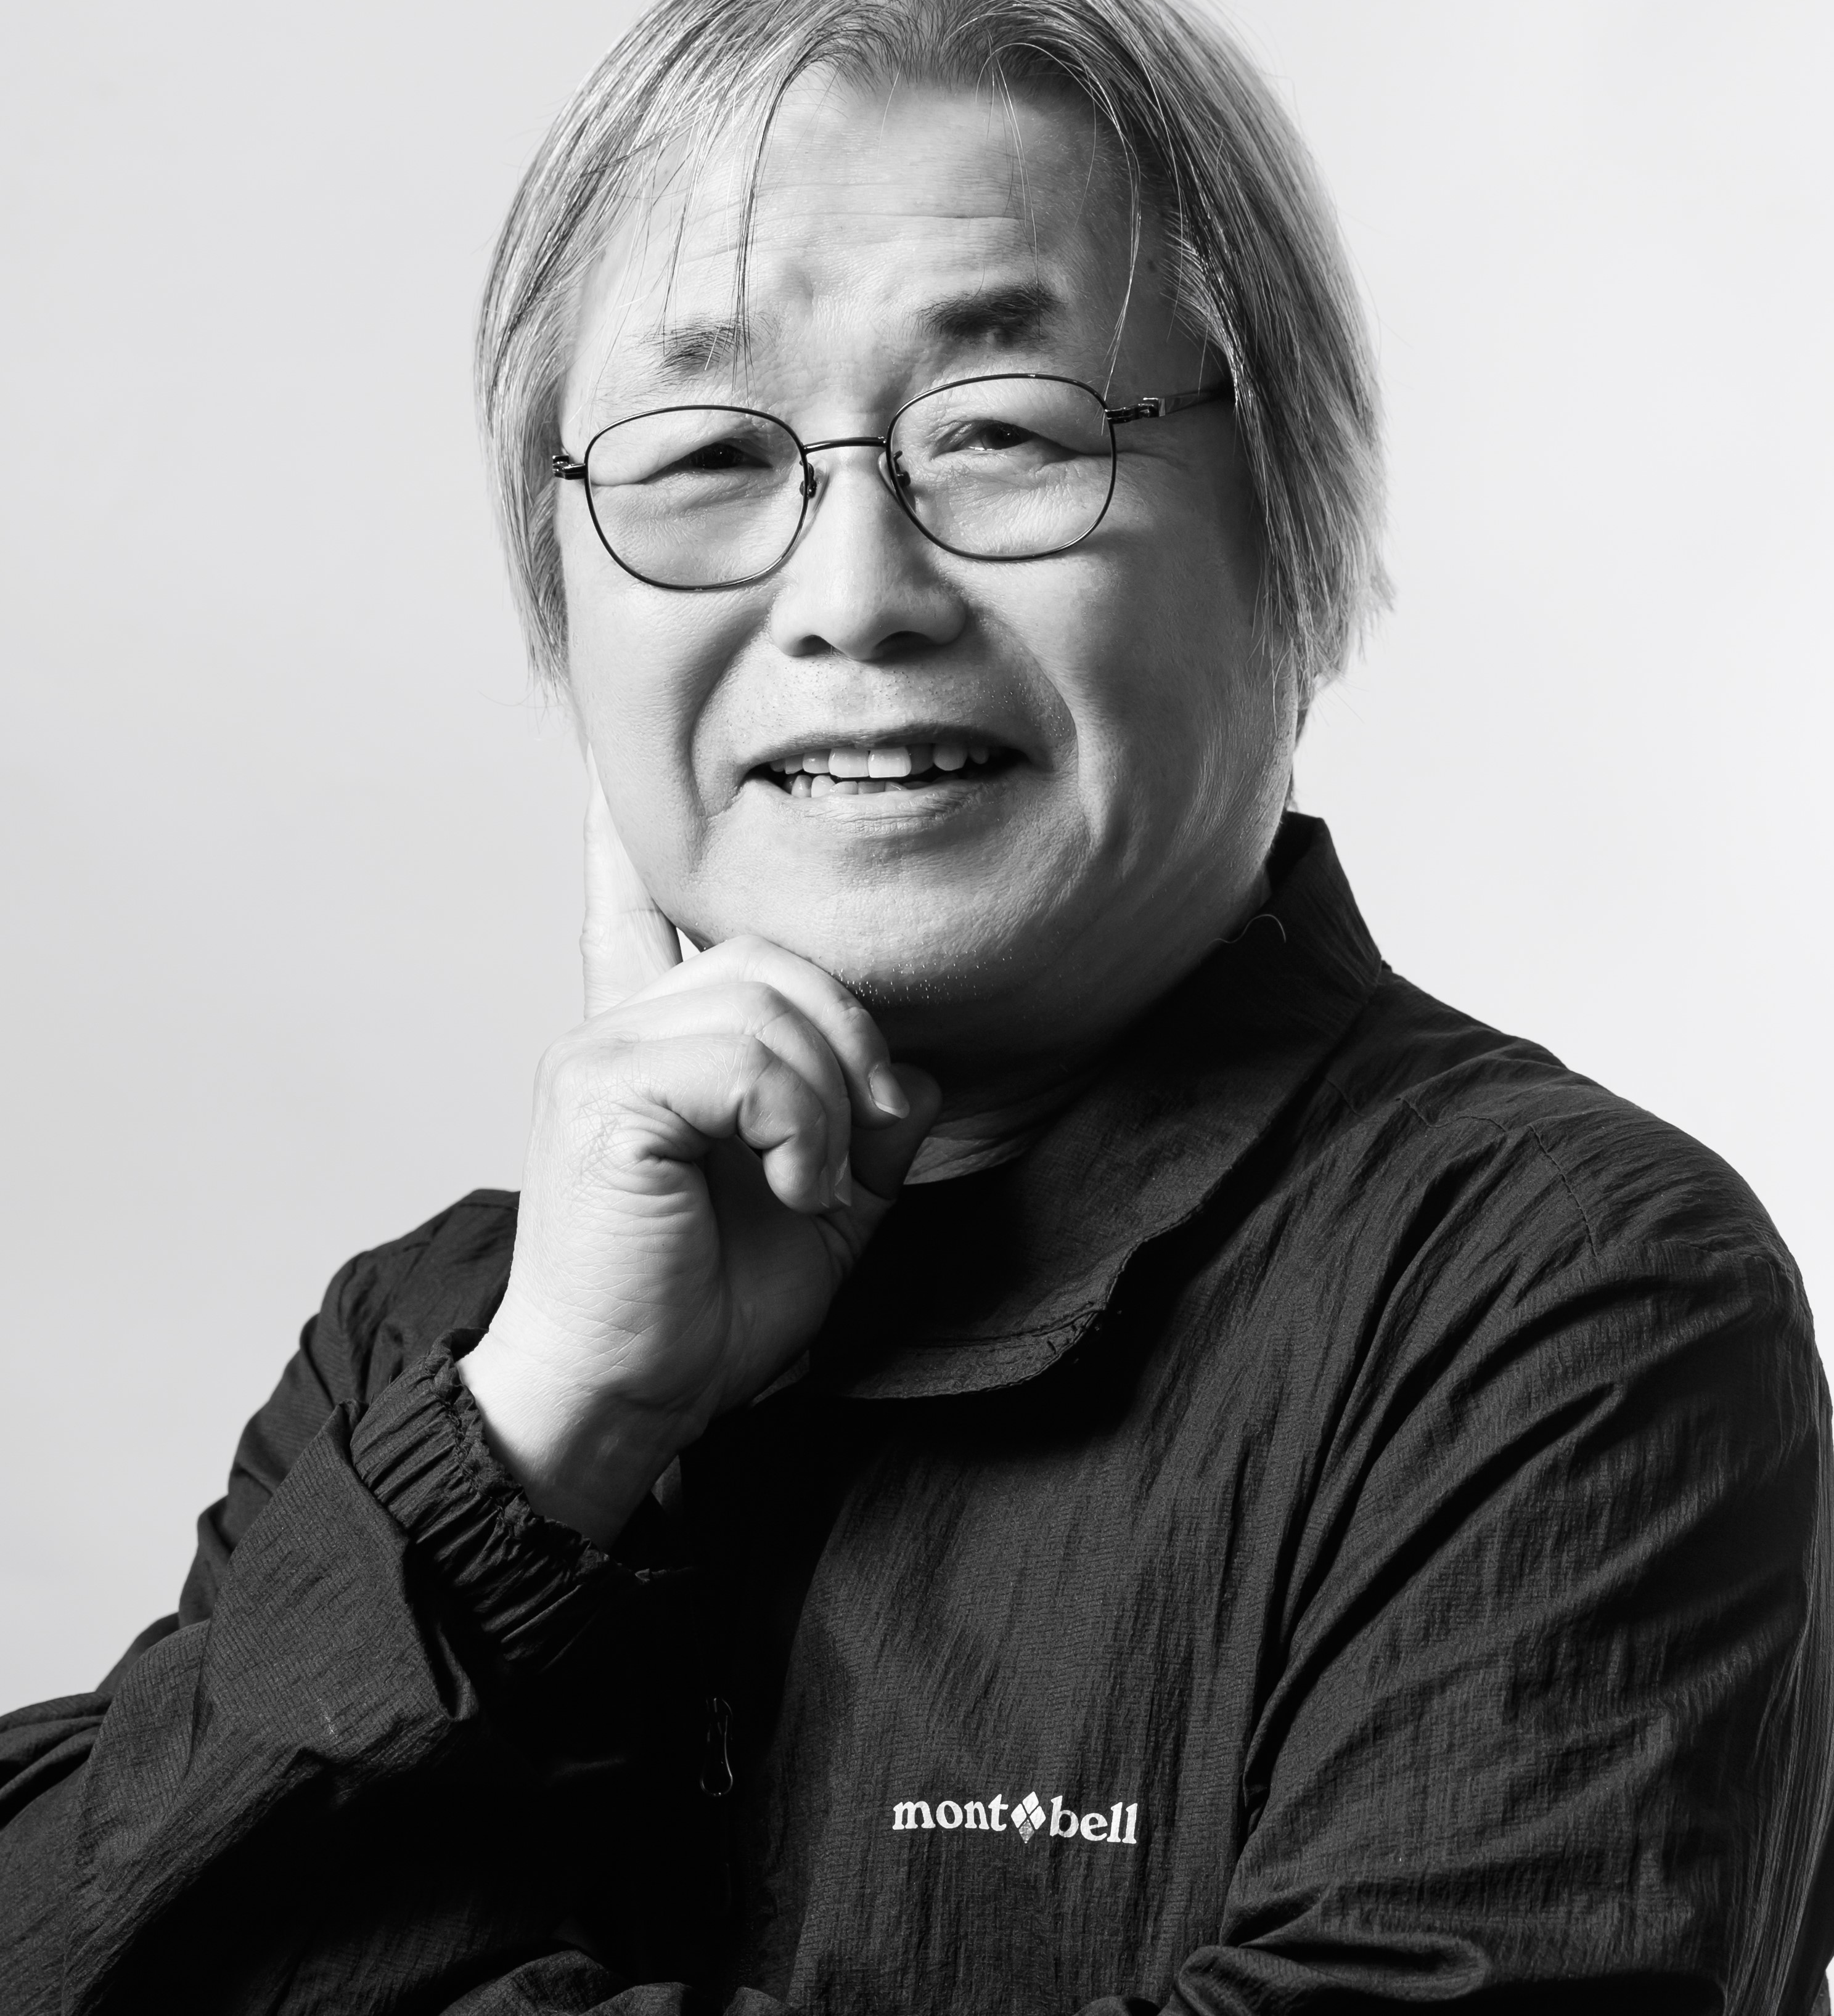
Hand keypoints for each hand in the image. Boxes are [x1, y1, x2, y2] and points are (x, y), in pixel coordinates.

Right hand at [458, 755, 937, 1545]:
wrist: (622, 1397)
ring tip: (807, 1177)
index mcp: (655, 1041)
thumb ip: (858, 1114)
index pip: (634, 906)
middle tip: (851, 1144)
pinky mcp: (604, 1092)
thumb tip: (912, 1071)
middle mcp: (620, 1026)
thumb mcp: (818, 1195)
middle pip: (776, 954)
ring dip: (828, 1100)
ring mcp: (605, 1051)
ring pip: (774, 1001)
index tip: (608, 762)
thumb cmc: (703, 1305)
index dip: (620, 835)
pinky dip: (797, 1124)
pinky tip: (788, 1182)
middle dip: (851, 1045)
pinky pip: (748, 1059)